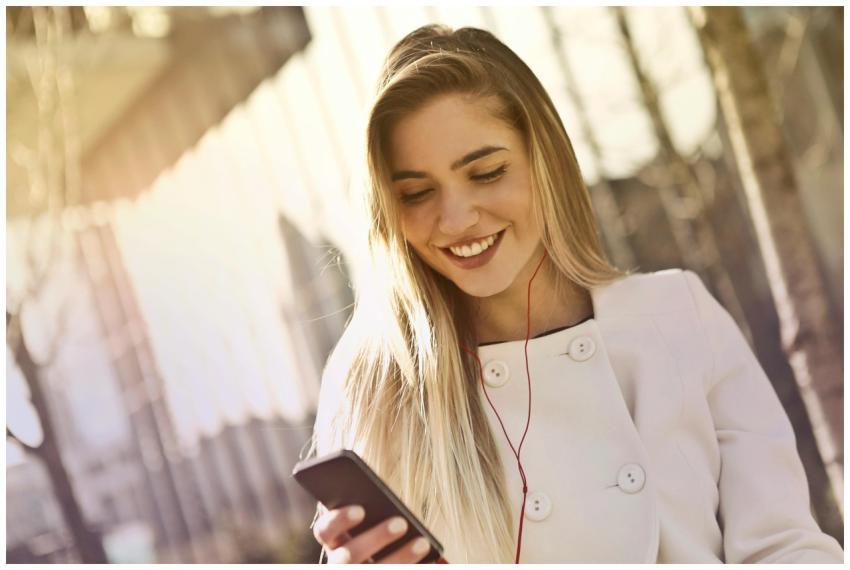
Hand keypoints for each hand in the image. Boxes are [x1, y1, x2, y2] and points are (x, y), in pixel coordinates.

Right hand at [313, 505, 432, 562]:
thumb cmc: (378, 533)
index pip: (324, 530)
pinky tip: (428, 558)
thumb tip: (384, 498)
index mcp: (333, 541)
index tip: (360, 510)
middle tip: (401, 523)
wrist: (380, 558)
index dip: (339, 520)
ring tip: (422, 542)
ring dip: (399, 558)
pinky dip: (407, 566)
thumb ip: (372, 509)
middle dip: (375, 539)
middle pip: (348, 556)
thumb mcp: (372, 521)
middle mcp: (338, 563)